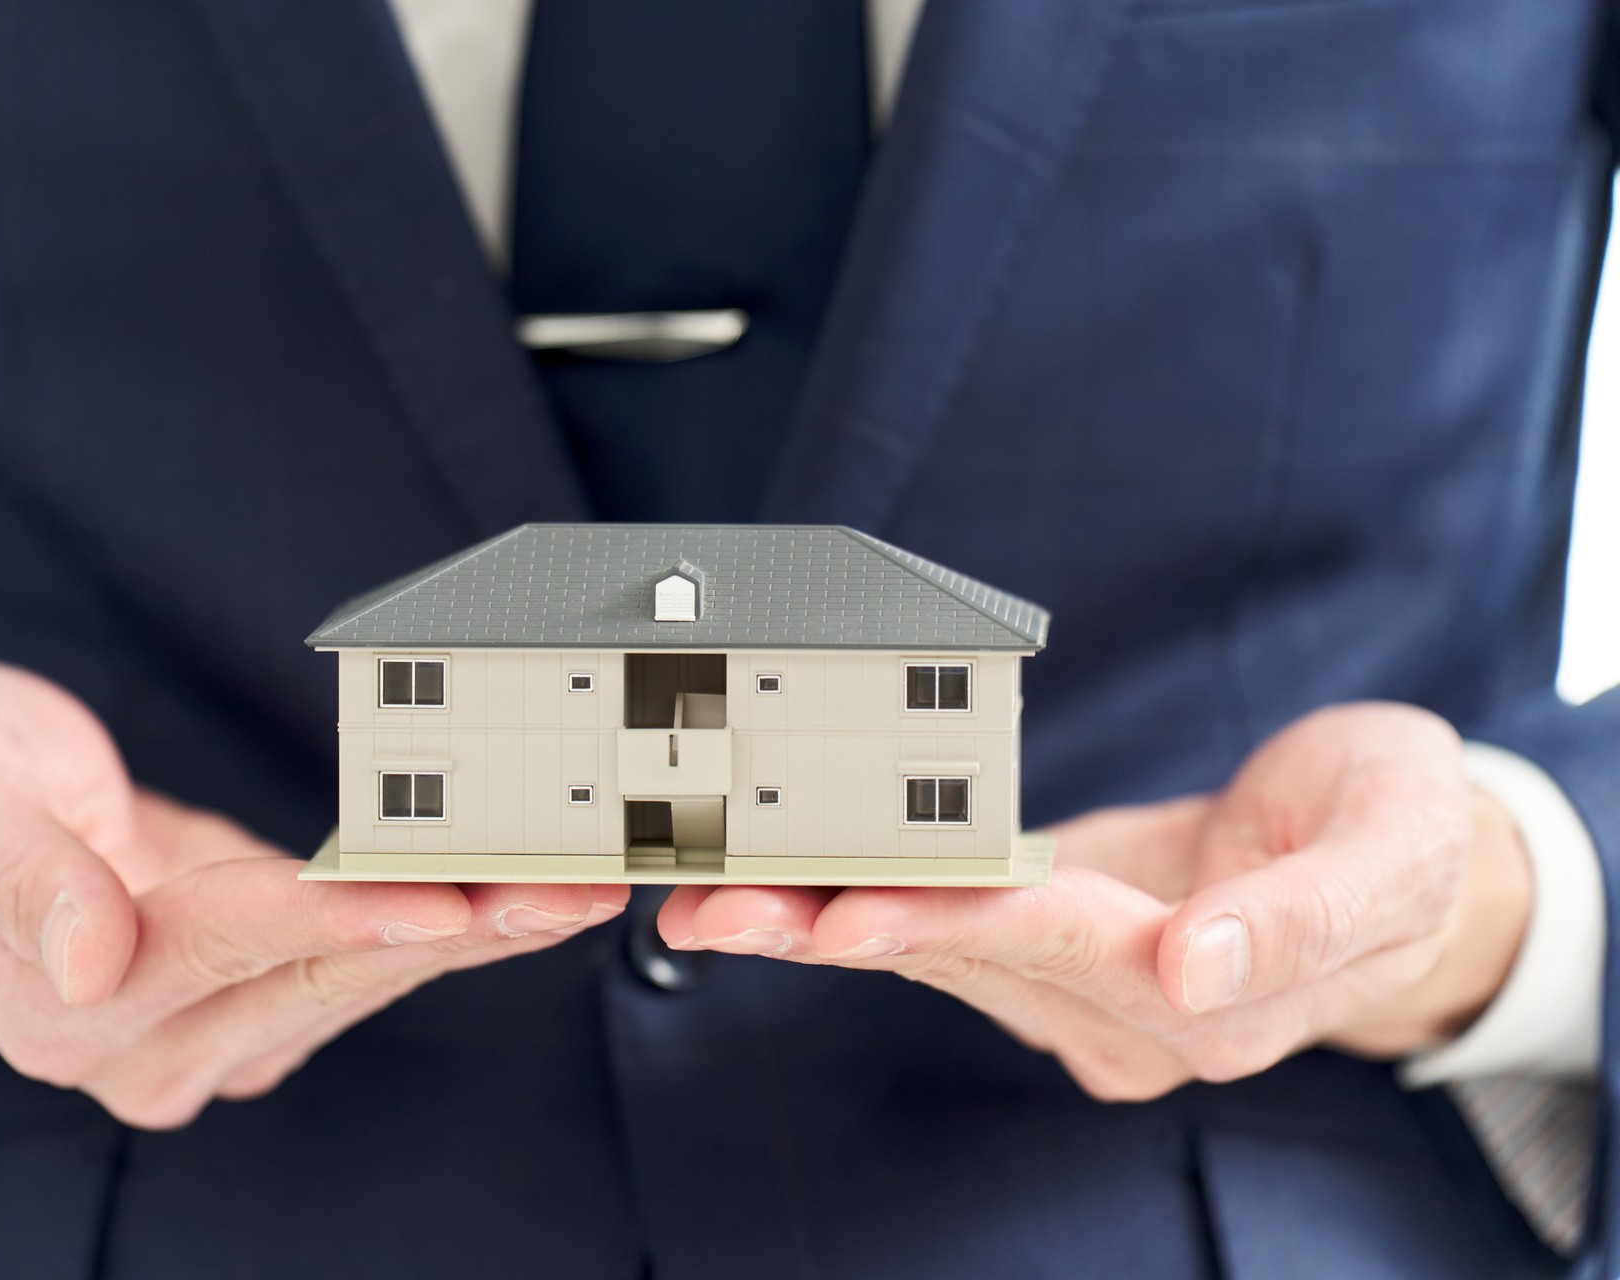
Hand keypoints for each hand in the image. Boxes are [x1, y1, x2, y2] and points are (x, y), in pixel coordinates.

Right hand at [0, 659, 626, 1127]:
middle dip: (454, 930)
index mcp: (60, 1004)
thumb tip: (91, 958)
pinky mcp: (253, 1005)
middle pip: (321, 978)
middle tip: (572, 885)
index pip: (220, 948)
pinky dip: (443, 927)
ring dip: (476, 935)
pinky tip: (519, 893)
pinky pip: (361, 966)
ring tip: (580, 886)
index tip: (440, 898)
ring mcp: (207, 1036)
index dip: (331, 921)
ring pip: (361, 983)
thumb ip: (17, 876)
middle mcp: (144, 1047)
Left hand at [658, 702, 1532, 1099]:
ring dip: (818, 918)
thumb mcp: (1392, 849)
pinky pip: (950, 925)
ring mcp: (1088, 994)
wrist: (1400, 856)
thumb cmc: (1404, 832)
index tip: (837, 914)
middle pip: (963, 957)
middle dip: (831, 925)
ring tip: (704, 894)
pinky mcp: (1059, 952)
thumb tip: (1190, 966)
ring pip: (936, 949)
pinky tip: (782, 880)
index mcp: (1212, 996)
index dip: (944, 921)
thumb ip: (1296, 918)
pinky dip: (864, 896)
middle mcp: (1131, 1015)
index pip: (1055, 943)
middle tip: (711, 907)